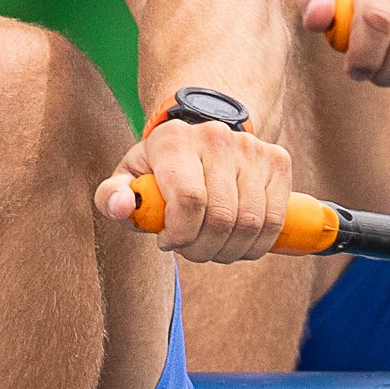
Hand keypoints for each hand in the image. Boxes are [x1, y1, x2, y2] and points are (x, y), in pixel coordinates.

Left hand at [95, 111, 292, 263]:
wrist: (201, 138)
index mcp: (174, 141)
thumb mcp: (129, 179)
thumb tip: (123, 206)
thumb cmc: (160, 170)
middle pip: (222, 217)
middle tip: (190, 249)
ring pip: (252, 223)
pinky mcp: (277, 160)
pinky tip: (238, 242)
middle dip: (203, 249)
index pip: (189, 200)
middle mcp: (216, 137)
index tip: (168, 241)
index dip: (181, 234)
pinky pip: (275, 219)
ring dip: (230, 251)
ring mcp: (251, 148)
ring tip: (212, 247)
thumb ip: (112, 196)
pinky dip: (257, 244)